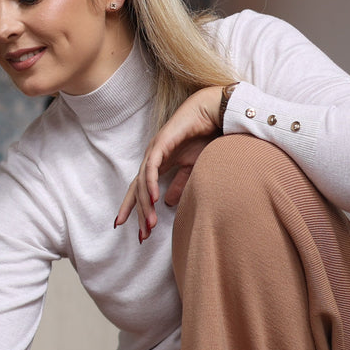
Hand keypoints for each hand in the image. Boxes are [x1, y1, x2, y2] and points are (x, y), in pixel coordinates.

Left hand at [115, 85, 224, 241]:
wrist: (213, 112)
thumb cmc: (204, 136)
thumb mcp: (192, 167)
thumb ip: (181, 184)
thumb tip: (169, 203)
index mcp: (158, 164)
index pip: (141, 191)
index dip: (136, 210)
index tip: (136, 233)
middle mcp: (152, 158)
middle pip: (138, 191)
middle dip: (139, 215)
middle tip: (142, 237)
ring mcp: (154, 150)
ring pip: (142, 182)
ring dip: (145, 205)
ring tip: (149, 225)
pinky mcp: (160, 143)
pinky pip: (152, 167)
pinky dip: (150, 183)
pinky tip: (153, 198)